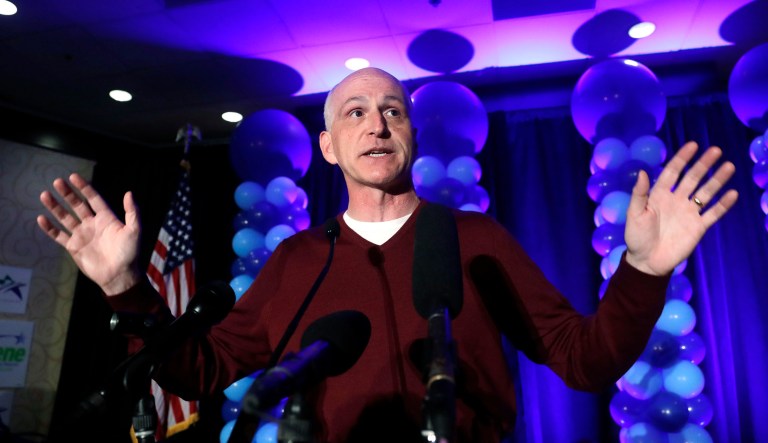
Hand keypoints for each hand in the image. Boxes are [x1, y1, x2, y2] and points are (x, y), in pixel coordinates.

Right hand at [37, 173, 141, 294]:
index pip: (93, 199)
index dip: (84, 188)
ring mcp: (82, 235)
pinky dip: (50, 228)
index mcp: (107, 218)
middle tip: (56, 181)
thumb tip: (129, 193)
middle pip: (77, 205)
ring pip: (65, 218)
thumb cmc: (130, 253)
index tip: (73, 177)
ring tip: (44, 195)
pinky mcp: (74, 247)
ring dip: (55, 207)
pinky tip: (41, 218)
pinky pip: (59, 235)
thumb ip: (132, 212)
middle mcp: (92, 224)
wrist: (119, 275)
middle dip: (67, 194)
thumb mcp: (134, 230)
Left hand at [624, 141, 738, 275]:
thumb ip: (639, 194)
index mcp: (659, 195)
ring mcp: (689, 213)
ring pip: (706, 193)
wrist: (647, 261)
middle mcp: (676, 200)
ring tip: (728, 166)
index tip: (693, 145)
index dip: (682, 159)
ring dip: (717, 180)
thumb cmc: (636, 237)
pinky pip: (713, 213)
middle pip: (692, 178)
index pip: (672, 172)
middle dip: (703, 165)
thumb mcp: (634, 214)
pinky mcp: (698, 227)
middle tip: (716, 150)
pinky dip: (722, 205)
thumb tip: (642, 172)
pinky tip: (732, 194)